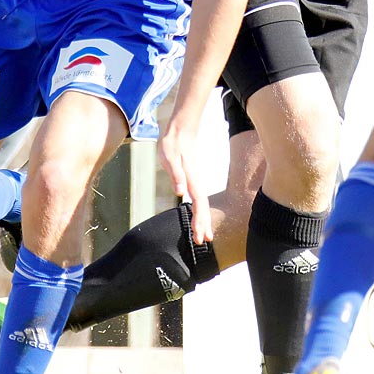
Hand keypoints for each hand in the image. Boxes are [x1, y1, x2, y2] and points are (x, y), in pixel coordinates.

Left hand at [156, 126, 213, 246]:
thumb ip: (175, 174)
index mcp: (191, 179)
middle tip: (203, 241)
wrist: (180, 132)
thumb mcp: (170, 157)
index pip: (198, 204)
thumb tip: (180, 192)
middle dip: (203, 224)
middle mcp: (196, 182)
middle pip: (203, 207)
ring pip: (202, 205)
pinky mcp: (192, 181)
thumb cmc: (173, 144)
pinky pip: (199, 200)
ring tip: (204, 236)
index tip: (199, 235)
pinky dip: (200, 212)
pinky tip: (198, 219)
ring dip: (203, 220)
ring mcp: (195, 182)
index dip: (199, 220)